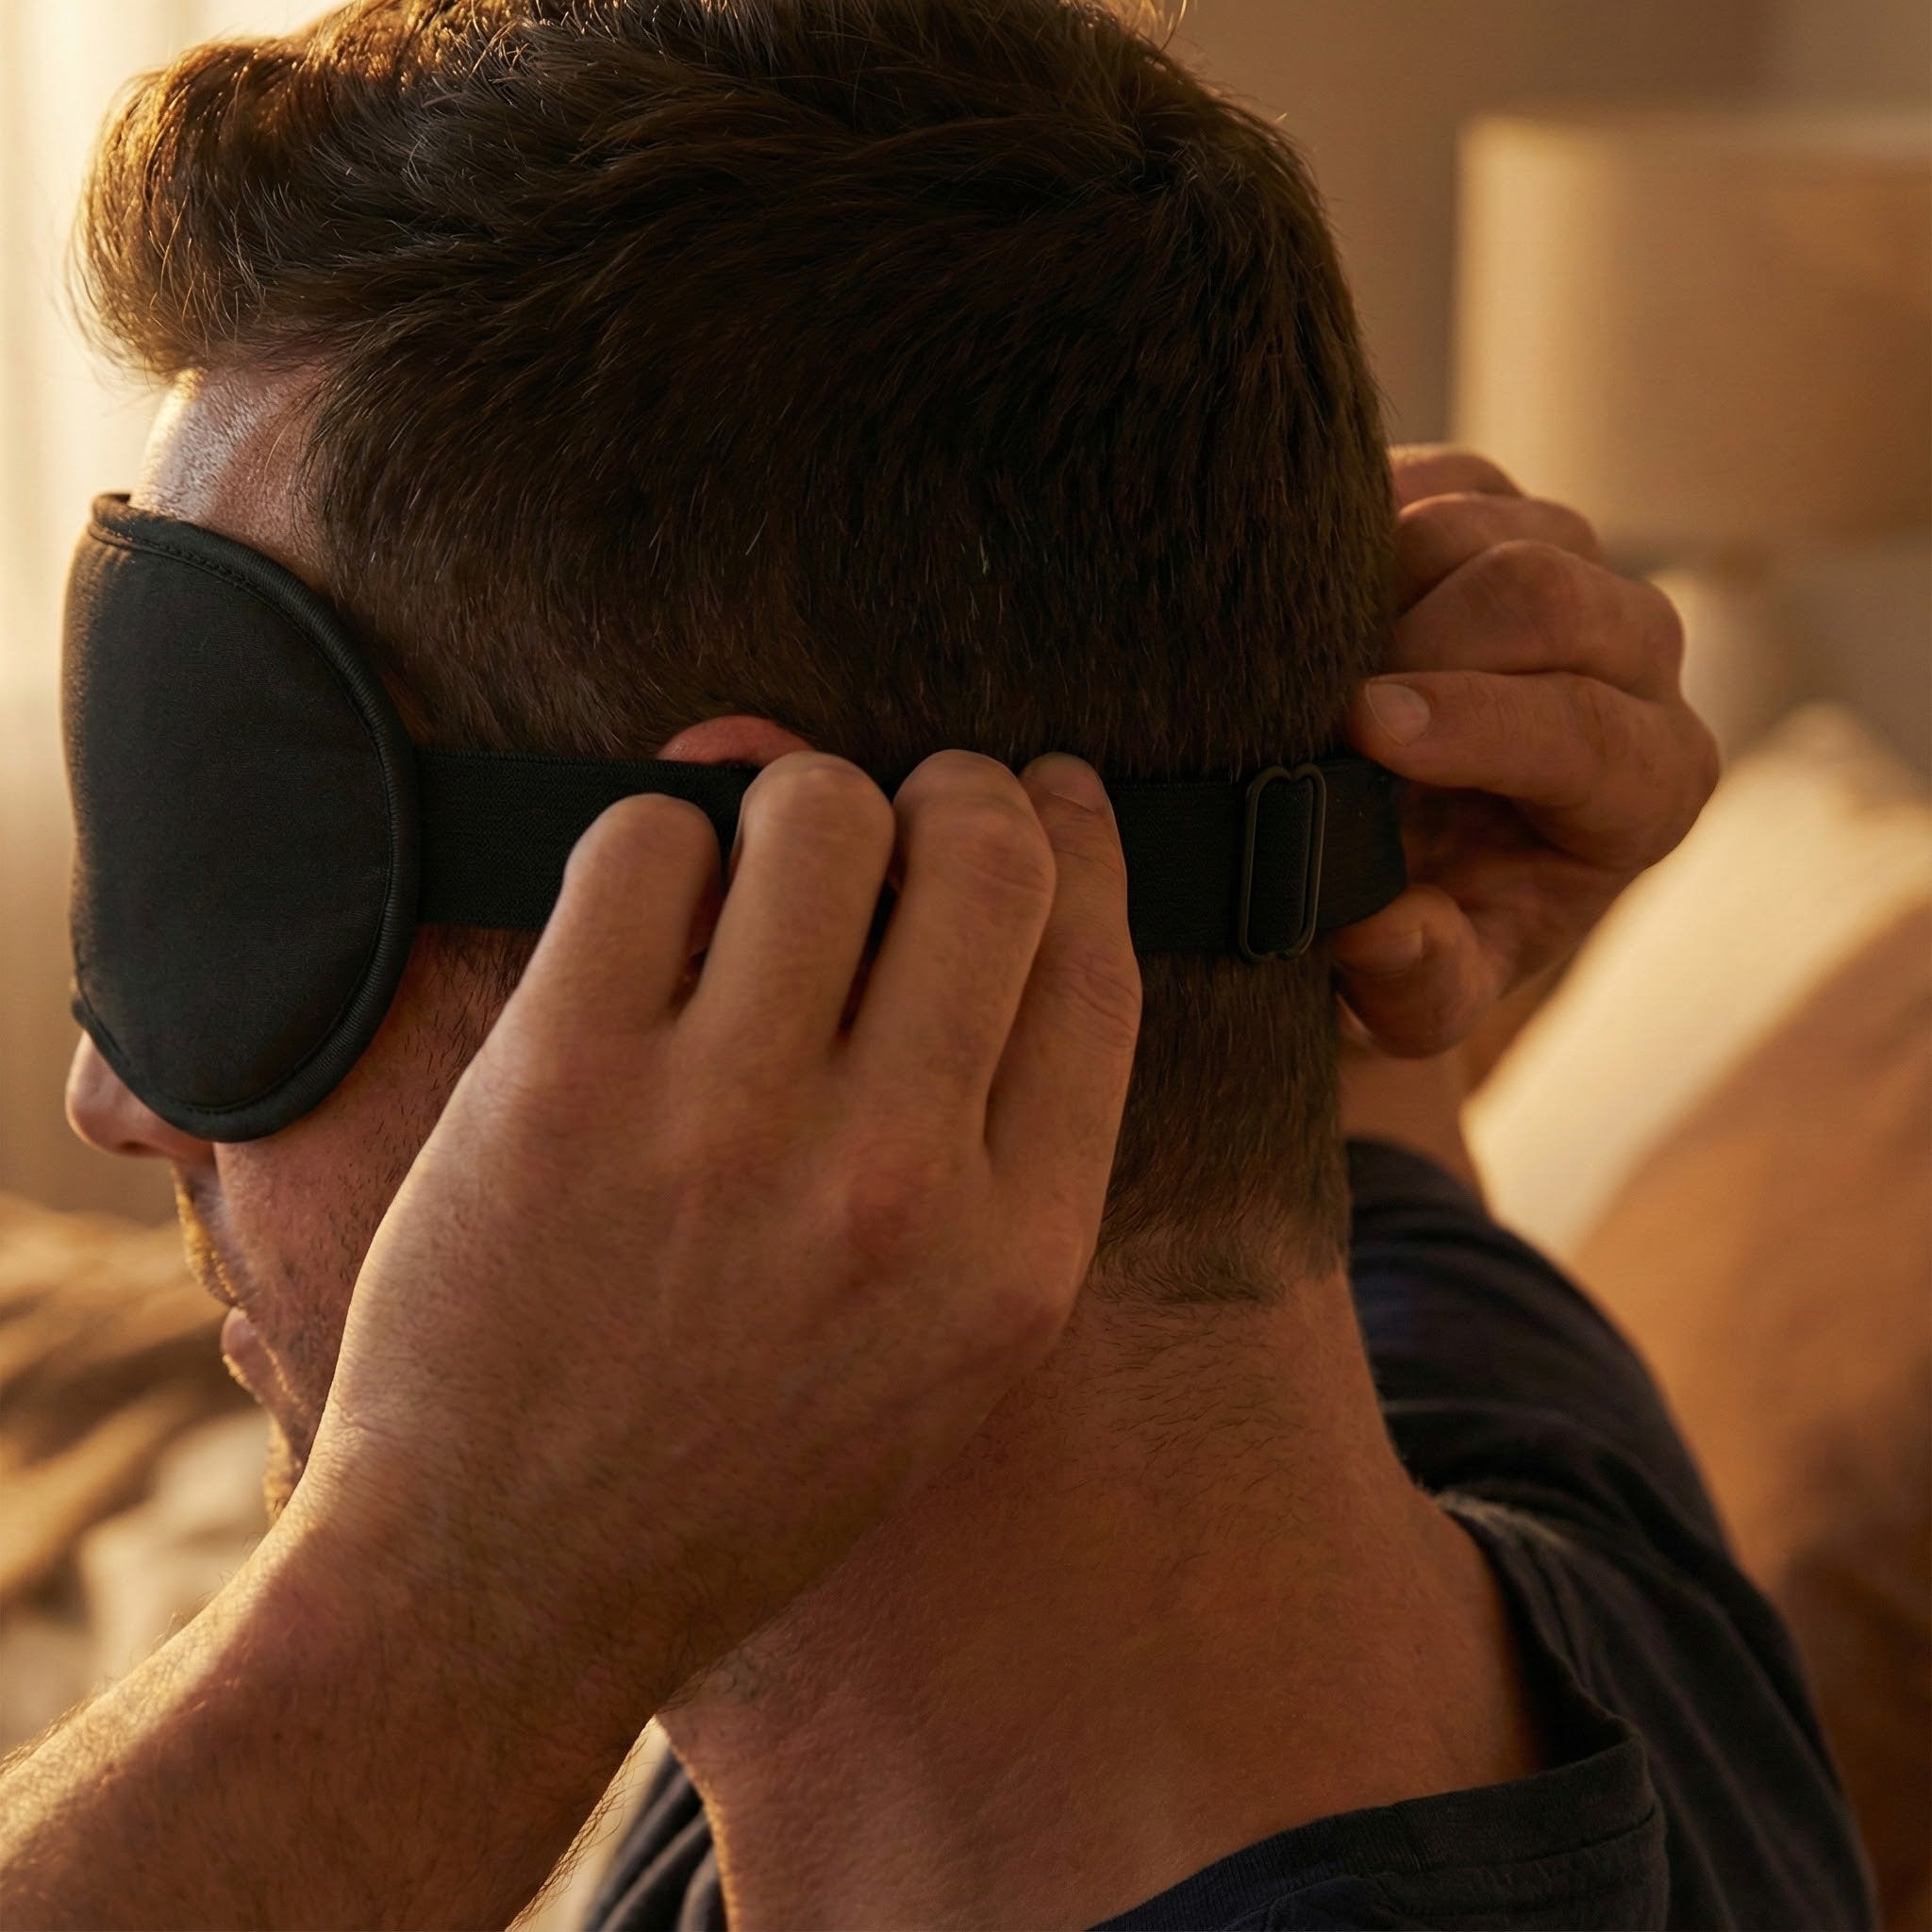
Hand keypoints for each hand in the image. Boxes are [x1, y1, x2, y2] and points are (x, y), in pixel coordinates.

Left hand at [284, 747, 1140, 1719]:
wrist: (508, 1583)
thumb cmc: (738, 1464)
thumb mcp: (943, 1355)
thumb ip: (992, 1135)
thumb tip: (958, 865)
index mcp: (1012, 1257)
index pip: (1095, 968)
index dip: (1083, 844)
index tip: (1051, 790)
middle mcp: (894, 1182)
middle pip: (981, 858)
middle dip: (955, 788)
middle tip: (906, 800)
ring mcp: (727, 1126)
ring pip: (815, 814)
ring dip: (795, 800)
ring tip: (759, 859)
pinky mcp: (564, 1084)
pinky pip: (645, 842)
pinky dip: (653, 837)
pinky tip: (646, 908)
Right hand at [1334, 445, 1720, 1057]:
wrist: (1395, 858)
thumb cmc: (1421, 929)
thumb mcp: (1418, 998)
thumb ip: (1416, 985)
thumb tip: (1372, 930)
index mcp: (1647, 787)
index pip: (1589, 732)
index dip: (1477, 725)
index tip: (1361, 730)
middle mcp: (1637, 660)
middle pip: (1550, 595)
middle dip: (1423, 636)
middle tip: (1314, 694)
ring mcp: (1573, 566)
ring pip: (1486, 520)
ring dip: (1379, 578)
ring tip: (1298, 656)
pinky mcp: (1498, 506)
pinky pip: (1435, 477)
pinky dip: (1360, 524)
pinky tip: (1300, 598)